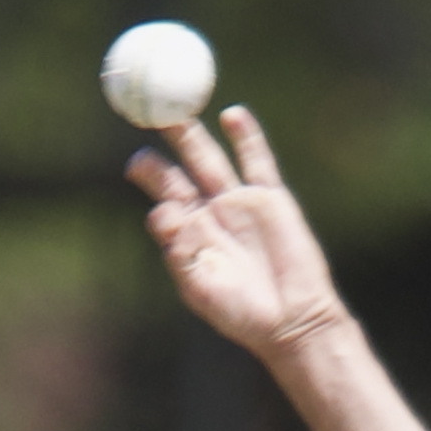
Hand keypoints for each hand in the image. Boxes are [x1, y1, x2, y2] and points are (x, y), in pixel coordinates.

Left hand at [125, 107, 351, 364]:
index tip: (138, 164)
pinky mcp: (271, 199)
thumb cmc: (242, 315)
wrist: (292, 321)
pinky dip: (247, 138)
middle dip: (163, 144)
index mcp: (189, 235)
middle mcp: (211, 213)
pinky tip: (232, 116)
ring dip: (194, 134)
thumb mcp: (201, 289)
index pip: (164, 196)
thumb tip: (162, 214)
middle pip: (180, 169)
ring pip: (211, 159)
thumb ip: (180, 254)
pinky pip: (257, 162)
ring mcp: (240, 203)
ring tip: (176, 110)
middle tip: (146, 114)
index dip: (149, 176)